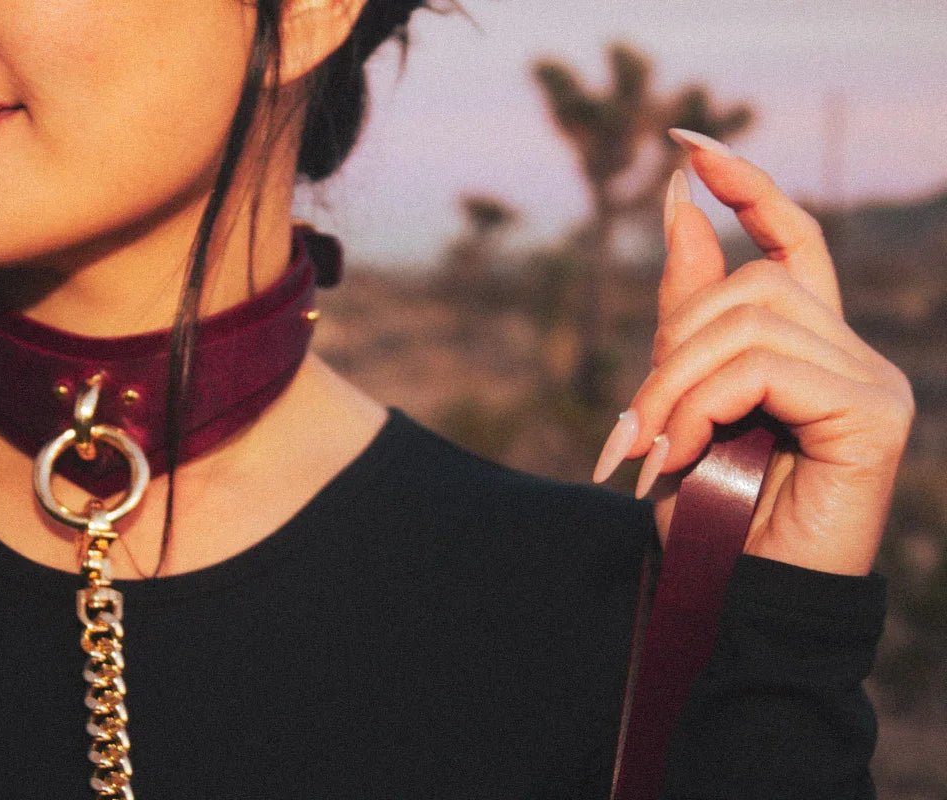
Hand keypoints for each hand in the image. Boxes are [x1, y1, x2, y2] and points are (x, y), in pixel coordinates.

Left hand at [592, 128, 914, 576]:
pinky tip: (687, 454)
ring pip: (753, 322)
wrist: (735, 596)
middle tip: (632, 429)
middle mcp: (849, 352)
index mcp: (807, 344)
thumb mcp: (680, 396)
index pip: (793, 239)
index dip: (748, 188)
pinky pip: (770, 366)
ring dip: (678, 385)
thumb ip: (686, 310)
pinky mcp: (873, 413)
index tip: (690, 144)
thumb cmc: (708, 507)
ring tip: (656, 449)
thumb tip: (678, 204)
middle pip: (750, 287)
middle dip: (672, 348)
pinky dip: (706, 404)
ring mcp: (870, 380)